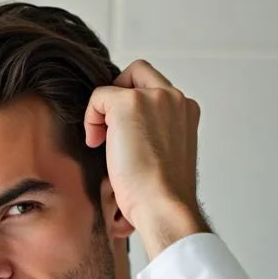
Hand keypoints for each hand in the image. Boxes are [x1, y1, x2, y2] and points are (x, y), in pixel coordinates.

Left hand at [84, 59, 208, 257]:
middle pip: (138, 72)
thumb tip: (125, 131)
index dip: (134, 103)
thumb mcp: (163, 155)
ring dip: (104, 111)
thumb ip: (153, 132)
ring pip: (117, 83)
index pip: (155, 88)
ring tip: (103, 143)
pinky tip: (96, 144)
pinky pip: (98, 96)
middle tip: (109, 130)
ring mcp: (154, 97)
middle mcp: (175, 98)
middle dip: (117, 97)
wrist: (162, 205)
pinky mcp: (130, 103)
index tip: (125, 135)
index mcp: (186, 111)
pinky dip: (91, 118)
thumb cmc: (160, 194)